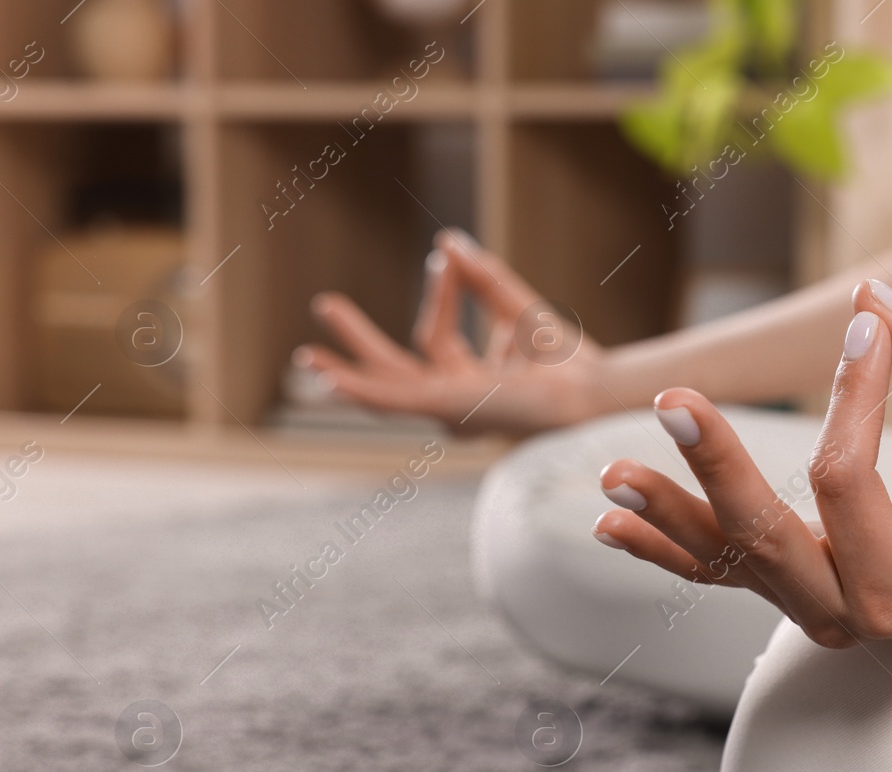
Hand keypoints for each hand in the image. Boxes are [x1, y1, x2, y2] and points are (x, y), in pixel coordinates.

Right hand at [296, 230, 608, 437]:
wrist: (586, 385)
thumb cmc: (565, 360)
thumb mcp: (516, 309)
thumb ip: (482, 279)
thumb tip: (448, 241)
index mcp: (469, 383)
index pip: (435, 335)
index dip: (440, 292)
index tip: (448, 257)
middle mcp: (454, 401)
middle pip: (393, 370)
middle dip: (358, 341)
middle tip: (324, 304)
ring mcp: (447, 410)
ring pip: (385, 388)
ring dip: (345, 371)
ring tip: (305, 357)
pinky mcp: (446, 410)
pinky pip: (394, 403)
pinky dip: (361, 392)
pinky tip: (330, 382)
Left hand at [592, 281, 891, 645]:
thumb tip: (872, 299)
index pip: (846, 477)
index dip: (853, 394)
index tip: (869, 325)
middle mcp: (844, 615)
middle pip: (762, 536)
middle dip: (714, 467)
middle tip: (673, 404)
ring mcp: (806, 610)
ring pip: (725, 561)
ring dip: (665, 515)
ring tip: (612, 475)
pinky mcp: (786, 592)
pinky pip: (717, 572)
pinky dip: (665, 547)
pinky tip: (610, 525)